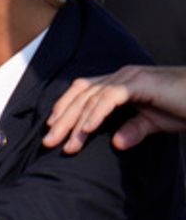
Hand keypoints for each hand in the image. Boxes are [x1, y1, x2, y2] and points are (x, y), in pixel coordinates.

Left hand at [44, 65, 185, 152]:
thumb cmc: (185, 107)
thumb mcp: (155, 123)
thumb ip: (134, 129)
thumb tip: (117, 144)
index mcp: (120, 82)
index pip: (83, 92)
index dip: (65, 109)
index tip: (53, 131)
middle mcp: (121, 75)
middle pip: (81, 94)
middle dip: (62, 119)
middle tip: (48, 143)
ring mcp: (130, 77)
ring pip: (91, 97)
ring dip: (75, 122)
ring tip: (65, 144)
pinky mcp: (140, 83)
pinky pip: (110, 97)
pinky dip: (96, 114)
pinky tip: (86, 130)